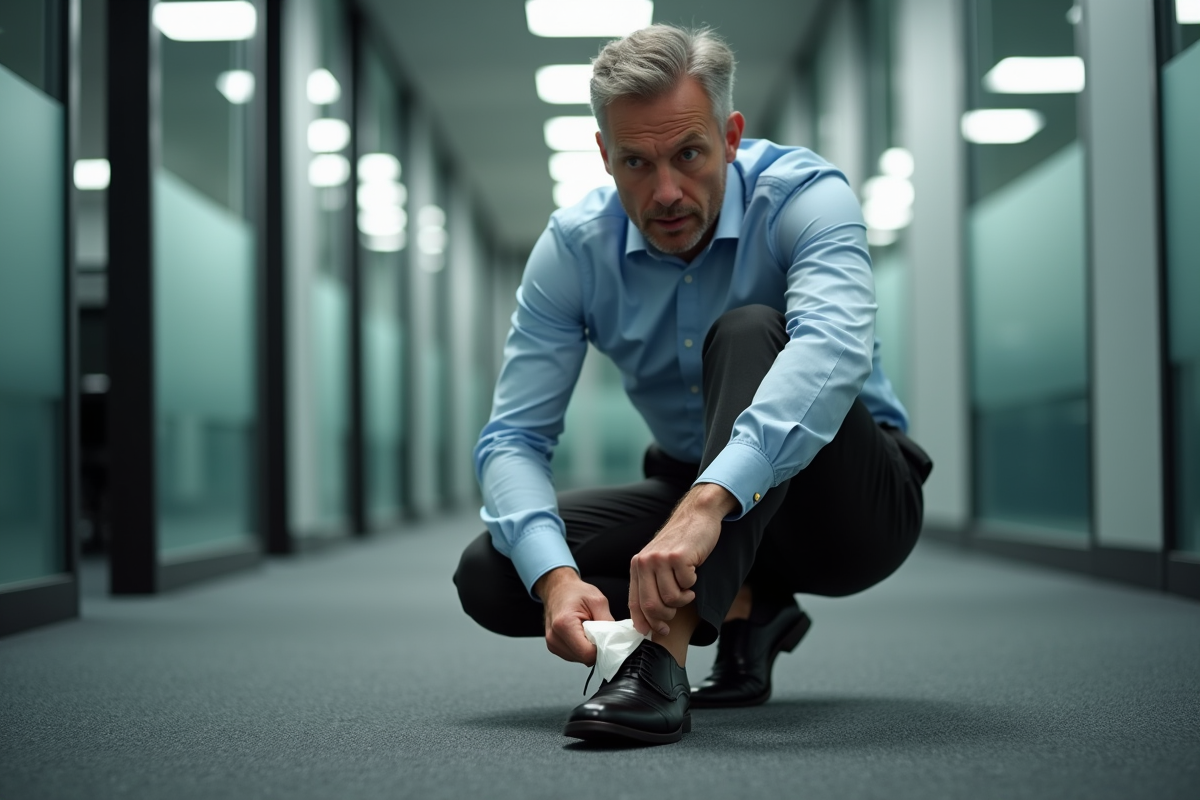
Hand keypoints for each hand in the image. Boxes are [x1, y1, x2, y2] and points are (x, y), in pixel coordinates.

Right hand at [535, 567, 613, 664]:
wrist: (558, 588)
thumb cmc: (575, 591)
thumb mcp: (598, 601)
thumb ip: (607, 621)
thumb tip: (614, 640)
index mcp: (564, 624)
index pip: (587, 653)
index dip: (601, 648)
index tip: (605, 638)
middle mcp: (554, 637)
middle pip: (583, 658)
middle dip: (594, 648)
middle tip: (596, 631)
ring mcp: (552, 643)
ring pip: (578, 659)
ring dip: (587, 648)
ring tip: (586, 630)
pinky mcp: (553, 646)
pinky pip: (573, 655)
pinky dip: (580, 648)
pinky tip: (580, 634)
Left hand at [629, 483, 737, 636]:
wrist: (696, 516)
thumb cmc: (680, 544)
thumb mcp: (658, 563)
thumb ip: (651, 586)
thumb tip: (649, 622)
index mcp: (637, 566)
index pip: (635, 603)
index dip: (646, 622)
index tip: (658, 631)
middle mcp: (644, 562)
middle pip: (652, 606)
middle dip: (667, 616)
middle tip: (677, 610)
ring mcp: (660, 559)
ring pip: (671, 599)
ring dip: (683, 599)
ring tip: (687, 588)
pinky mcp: (678, 557)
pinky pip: (687, 586)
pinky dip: (693, 584)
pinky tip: (693, 572)